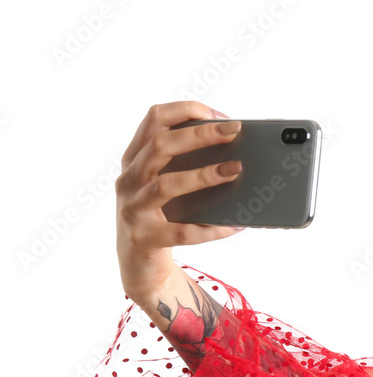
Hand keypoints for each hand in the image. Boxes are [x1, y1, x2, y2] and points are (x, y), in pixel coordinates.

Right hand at [115, 101, 243, 302]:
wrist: (139, 266)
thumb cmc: (162, 216)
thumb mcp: (167, 185)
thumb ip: (187, 165)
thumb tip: (238, 154)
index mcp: (135, 159)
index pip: (154, 119)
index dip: (186, 111)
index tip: (218, 115)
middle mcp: (129, 180)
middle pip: (160, 146)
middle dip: (200, 135)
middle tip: (234, 131)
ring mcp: (133, 210)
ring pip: (166, 185)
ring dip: (204, 176)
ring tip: (236, 170)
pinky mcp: (145, 239)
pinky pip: (182, 232)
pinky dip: (211, 228)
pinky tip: (235, 225)